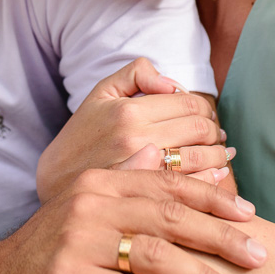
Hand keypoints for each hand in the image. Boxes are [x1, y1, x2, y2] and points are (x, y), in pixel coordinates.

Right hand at [0, 168, 267, 273]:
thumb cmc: (46, 251)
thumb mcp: (82, 207)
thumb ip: (122, 183)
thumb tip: (161, 153)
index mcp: (100, 182)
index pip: (168, 184)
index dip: (213, 198)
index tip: (250, 214)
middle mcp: (91, 203)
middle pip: (170, 217)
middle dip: (221, 237)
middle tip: (260, 257)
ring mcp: (77, 240)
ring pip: (155, 256)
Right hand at [38, 58, 229, 200]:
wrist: (53, 183)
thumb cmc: (81, 136)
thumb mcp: (100, 94)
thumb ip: (136, 75)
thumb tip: (173, 83)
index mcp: (129, 112)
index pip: (190, 104)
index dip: (206, 109)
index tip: (206, 118)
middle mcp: (138, 140)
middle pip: (201, 130)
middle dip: (215, 132)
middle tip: (217, 137)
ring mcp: (143, 172)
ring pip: (202, 158)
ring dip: (219, 156)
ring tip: (220, 156)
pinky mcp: (146, 198)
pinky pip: (192, 187)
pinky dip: (212, 181)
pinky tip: (215, 179)